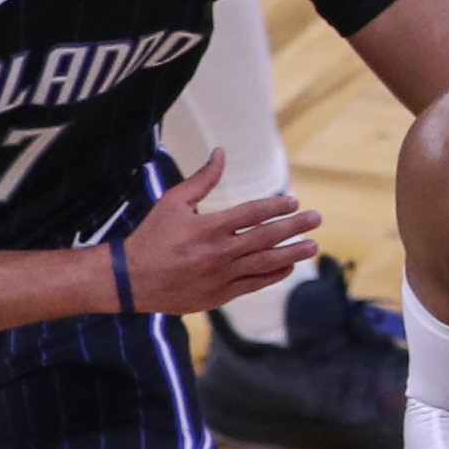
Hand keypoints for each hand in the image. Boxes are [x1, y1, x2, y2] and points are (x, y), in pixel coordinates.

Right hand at [120, 148, 323, 314]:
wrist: (132, 280)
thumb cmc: (152, 236)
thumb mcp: (172, 202)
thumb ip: (202, 179)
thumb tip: (220, 152)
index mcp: (209, 228)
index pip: (252, 214)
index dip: (276, 207)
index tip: (294, 201)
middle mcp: (219, 253)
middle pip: (266, 237)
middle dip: (295, 227)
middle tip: (317, 219)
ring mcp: (222, 277)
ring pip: (266, 263)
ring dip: (292, 254)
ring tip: (313, 246)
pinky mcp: (220, 296)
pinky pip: (254, 284)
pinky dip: (273, 275)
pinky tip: (288, 267)